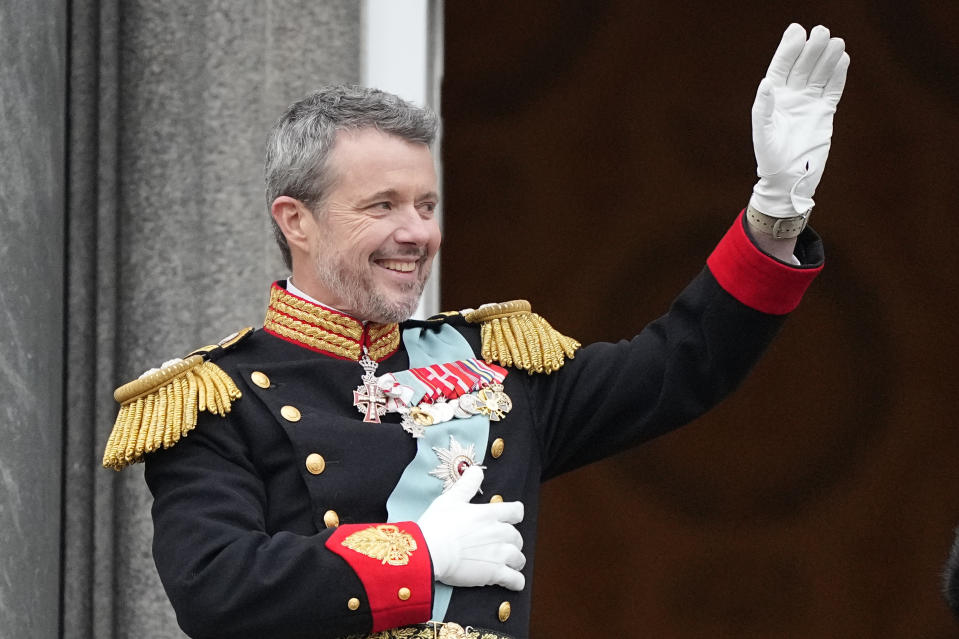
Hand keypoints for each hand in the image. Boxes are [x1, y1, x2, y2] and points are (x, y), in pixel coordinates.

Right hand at [417, 466, 525, 589]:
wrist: (429, 553)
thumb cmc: (437, 525)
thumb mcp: (451, 498)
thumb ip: (467, 484)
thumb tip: (476, 469)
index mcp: (490, 513)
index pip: (515, 511)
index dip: (514, 514)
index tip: (512, 517)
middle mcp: (500, 532)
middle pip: (517, 536)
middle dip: (512, 541)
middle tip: (502, 544)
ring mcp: (500, 554)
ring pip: (519, 557)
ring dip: (515, 560)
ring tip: (508, 563)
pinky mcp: (495, 573)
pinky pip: (515, 579)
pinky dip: (516, 581)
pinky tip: (514, 582)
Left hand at [750, 24, 849, 218]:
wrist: (789, 179)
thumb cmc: (770, 158)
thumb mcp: (763, 134)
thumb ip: (763, 108)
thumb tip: (766, 83)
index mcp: (774, 98)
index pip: (781, 67)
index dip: (788, 49)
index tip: (797, 31)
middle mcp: (791, 96)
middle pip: (803, 66)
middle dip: (811, 48)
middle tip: (821, 31)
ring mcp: (809, 103)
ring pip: (820, 74)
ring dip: (827, 58)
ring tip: (836, 42)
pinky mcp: (824, 113)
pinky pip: (832, 90)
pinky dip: (838, 76)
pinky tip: (843, 60)